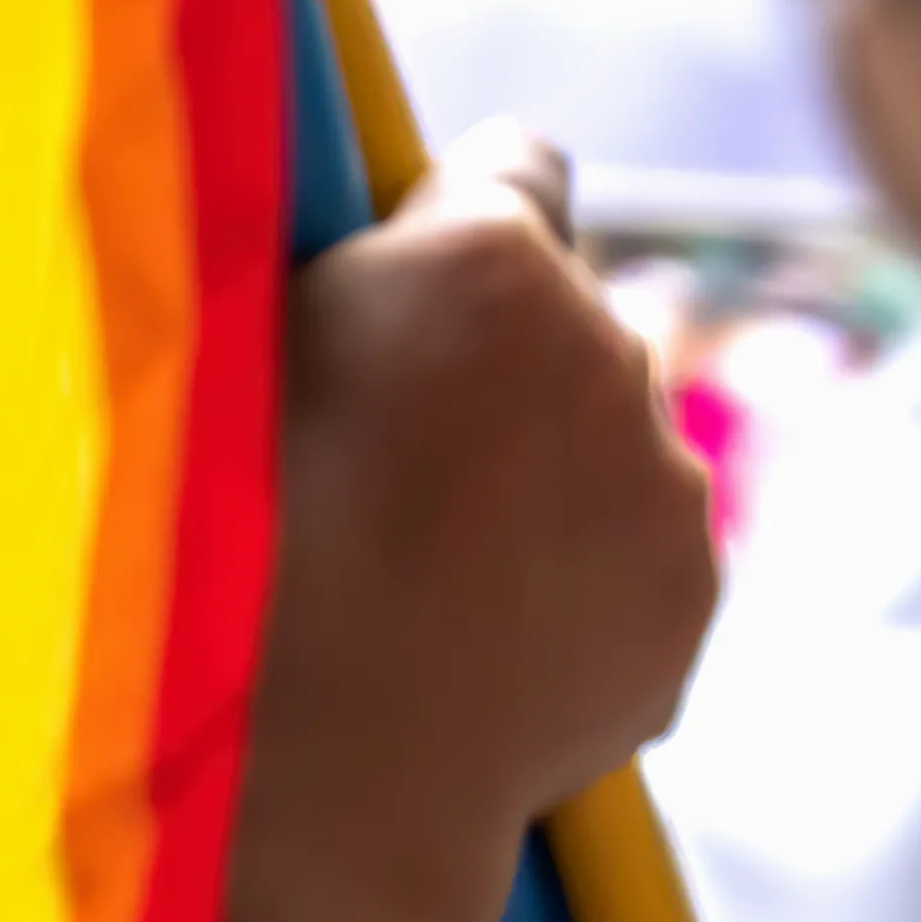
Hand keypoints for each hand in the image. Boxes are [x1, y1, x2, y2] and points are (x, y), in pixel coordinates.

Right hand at [238, 128, 722, 921]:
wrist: (316, 755)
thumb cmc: (226, 532)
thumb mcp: (244, 334)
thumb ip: (363, 259)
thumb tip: (439, 206)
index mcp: (494, 257)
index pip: (517, 166)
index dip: (457, 219)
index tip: (413, 272)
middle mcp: (614, 348)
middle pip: (569, 318)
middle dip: (508, 362)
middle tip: (396, 456)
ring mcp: (669, 477)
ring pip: (612, 440)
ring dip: (549, 474)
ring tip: (431, 562)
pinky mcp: (694, 588)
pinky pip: (639, 548)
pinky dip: (582, 574)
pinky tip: (484, 627)